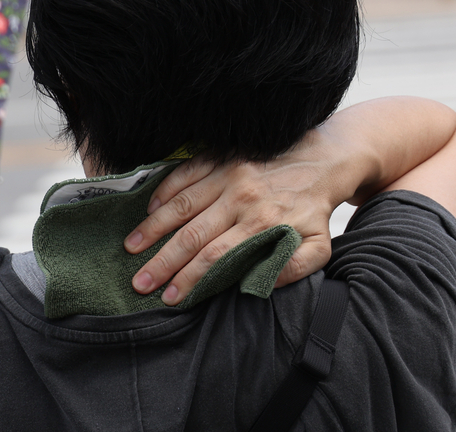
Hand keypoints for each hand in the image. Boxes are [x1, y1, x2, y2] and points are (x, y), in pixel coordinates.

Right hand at [123, 129, 355, 305]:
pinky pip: (186, 174)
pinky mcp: (220, 157)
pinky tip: (149, 210)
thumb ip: (294, 268)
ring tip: (132, 247)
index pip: (217, 257)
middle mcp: (241, 198)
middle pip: (192, 236)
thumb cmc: (314, 209)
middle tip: (139, 281)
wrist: (324, 158)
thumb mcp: (318, 246)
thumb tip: (260, 285)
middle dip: (163, 262)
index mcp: (262, 223)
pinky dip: (165, 191)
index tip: (170, 297)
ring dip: (154, 228)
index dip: (191, 279)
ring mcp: (228, 174)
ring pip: (182, 204)